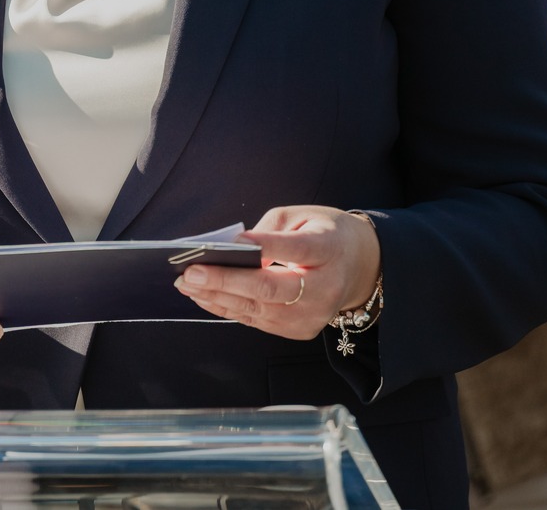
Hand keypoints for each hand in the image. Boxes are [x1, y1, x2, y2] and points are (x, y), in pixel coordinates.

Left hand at [174, 205, 379, 341]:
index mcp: (329, 250)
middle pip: (270, 289)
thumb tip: (231, 248)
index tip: (230, 242)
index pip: (295, 249)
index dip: (263, 246)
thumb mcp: (304, 216)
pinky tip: (203, 296)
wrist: (360, 268)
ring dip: (217, 298)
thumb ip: (269, 230)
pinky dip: (227, 309)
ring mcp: (313, 316)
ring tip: (186, 284)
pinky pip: (257, 321)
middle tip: (189, 272)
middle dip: (225, 281)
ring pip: (258, 311)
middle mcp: (324, 289)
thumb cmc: (325, 235)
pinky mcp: (300, 331)